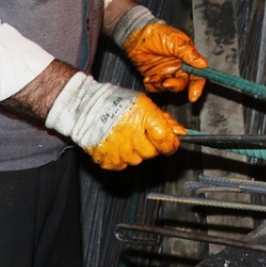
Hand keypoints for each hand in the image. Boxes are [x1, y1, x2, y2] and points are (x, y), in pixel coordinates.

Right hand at [45, 72, 185, 169]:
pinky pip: (122, 165)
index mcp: (145, 119)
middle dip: (151, 144)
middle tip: (140, 132)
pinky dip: (121, 157)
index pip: (167, 141)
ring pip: (137, 160)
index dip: (171, 143)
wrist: (85, 106)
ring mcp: (120, 151)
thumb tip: (180, 132)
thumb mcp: (144, 104)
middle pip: (152, 153)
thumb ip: (163, 120)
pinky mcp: (108, 160)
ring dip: (135, 151)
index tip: (170, 141)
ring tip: (125, 136)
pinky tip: (116, 144)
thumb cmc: (114, 102)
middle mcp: (133, 137)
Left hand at [119, 13, 208, 101]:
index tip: (193, 95)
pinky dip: (152, 86)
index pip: (197, 74)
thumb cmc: (158, 33)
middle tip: (167, 83)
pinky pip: (155, 88)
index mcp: (188, 58)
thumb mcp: (176, 41)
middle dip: (176, 86)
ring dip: (162, 85)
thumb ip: (189, 54)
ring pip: (169, 87)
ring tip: (154, 78)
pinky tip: (148, 79)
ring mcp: (166, 72)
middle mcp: (179, 67)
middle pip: (183, 83)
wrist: (136, 35)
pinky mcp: (154, 76)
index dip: (197, 86)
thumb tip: (203, 64)